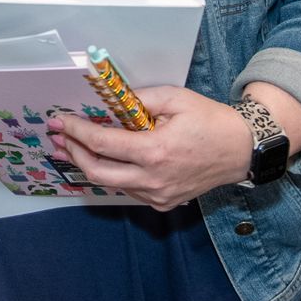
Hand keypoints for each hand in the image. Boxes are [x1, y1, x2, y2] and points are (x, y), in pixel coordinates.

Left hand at [48, 85, 254, 210]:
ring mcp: (158, 195)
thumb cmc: (210, 121)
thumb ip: (139, 98)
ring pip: (111, 184)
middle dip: (73, 153)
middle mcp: (153, 179)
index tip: (60, 120)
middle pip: (97, 172)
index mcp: (155, 151)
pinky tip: (105, 160)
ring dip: (90, 164)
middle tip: (59, 137)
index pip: (102, 143)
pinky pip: (129, 189)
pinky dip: (113, 174)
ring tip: (74, 147)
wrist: (241, 150)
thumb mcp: (175, 98)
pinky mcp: (163, 202)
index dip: (76, 131)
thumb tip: (110, 100)